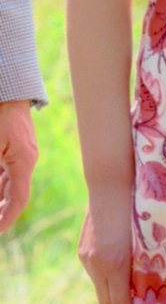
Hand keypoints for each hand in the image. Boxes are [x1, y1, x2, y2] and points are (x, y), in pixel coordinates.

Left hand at [0, 101, 38, 233]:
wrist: (8, 85)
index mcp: (24, 161)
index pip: (18, 199)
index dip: (7, 218)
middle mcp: (26, 159)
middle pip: (13, 193)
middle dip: (0, 210)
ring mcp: (21, 151)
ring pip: (8, 182)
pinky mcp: (15, 145)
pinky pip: (6, 170)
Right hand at [78, 189, 132, 303]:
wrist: (110, 185)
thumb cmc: (136, 209)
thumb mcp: (143, 238)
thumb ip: (140, 263)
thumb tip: (144, 284)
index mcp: (115, 263)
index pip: (118, 303)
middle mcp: (97, 264)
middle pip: (105, 301)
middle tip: (137, 300)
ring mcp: (87, 258)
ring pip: (99, 286)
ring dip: (112, 288)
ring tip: (129, 281)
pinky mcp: (82, 250)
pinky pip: (93, 272)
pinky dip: (104, 274)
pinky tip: (117, 263)